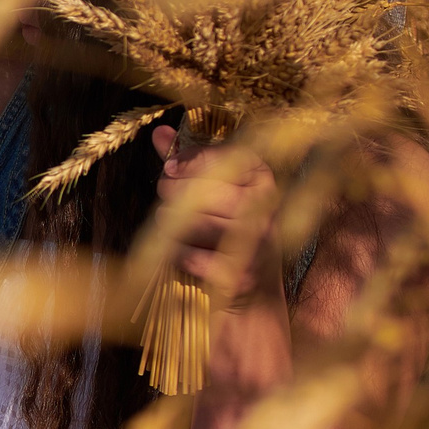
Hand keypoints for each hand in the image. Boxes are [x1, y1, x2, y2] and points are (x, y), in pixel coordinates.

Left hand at [152, 124, 280, 302]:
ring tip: (177, 233)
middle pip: (202, 187)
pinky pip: (187, 253)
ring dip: (170, 226)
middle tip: (169, 204)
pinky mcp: (241, 274)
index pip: (229, 155)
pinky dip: (176, 256)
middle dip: (171, 193)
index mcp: (263, 181)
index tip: (169, 167)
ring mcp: (258, 243)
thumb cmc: (222, 237)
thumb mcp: (210, 195)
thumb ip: (187, 164)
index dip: (191, 159)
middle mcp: (267, 209)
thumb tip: (160, 132)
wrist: (248, 297)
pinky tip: (186, 257)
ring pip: (190, 219)